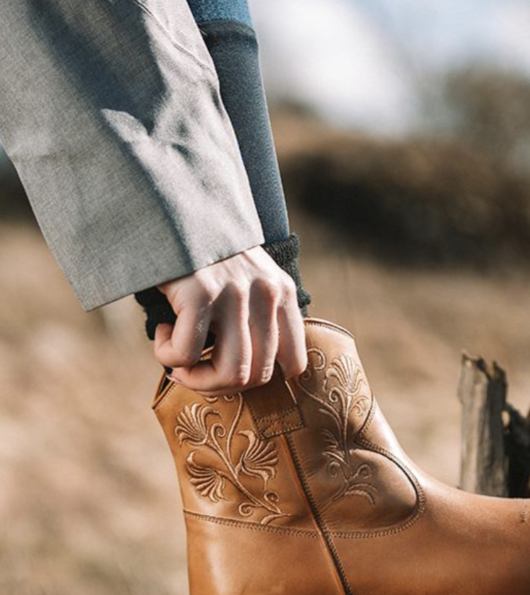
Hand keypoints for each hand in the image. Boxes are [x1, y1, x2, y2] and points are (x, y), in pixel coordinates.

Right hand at [152, 246, 306, 396]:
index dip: (257, 378)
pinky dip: (168, 355)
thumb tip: (247, 375)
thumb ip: (257, 316)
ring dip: (195, 378)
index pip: (294, 364)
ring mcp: (236, 294)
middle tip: (193, 370)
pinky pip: (186, 354)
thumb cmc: (204, 253)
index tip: (227, 367)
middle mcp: (267, 295)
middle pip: (258, 377)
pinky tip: (163, 331)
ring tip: (178, 359)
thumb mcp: (247, 278)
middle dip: (219, 385)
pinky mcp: (200, 292)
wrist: (172, 203)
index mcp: (284, 294)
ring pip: (230, 374)